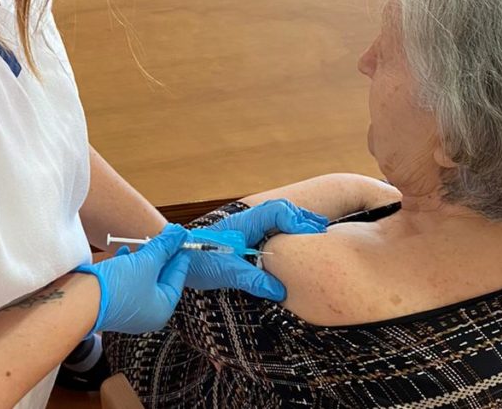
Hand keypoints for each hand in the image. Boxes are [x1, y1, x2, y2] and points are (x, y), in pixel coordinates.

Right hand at [74, 224, 189, 334]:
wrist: (82, 300)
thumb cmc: (119, 287)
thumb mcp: (147, 262)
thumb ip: (165, 246)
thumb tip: (180, 233)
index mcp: (162, 309)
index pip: (177, 278)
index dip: (179, 255)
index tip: (182, 239)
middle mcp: (148, 313)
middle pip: (160, 278)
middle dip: (160, 255)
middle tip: (164, 235)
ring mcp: (130, 308)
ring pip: (143, 278)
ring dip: (144, 258)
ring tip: (144, 241)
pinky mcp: (115, 301)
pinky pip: (128, 280)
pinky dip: (129, 265)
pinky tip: (125, 252)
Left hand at [184, 200, 327, 299]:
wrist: (178, 256)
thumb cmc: (198, 260)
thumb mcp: (226, 272)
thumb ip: (252, 280)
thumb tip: (279, 291)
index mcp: (245, 223)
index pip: (277, 211)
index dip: (296, 222)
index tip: (309, 236)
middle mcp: (249, 221)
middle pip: (282, 210)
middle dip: (303, 218)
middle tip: (322, 229)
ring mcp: (248, 227)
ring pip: (278, 215)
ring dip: (297, 220)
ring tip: (319, 228)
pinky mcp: (247, 237)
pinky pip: (272, 226)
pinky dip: (288, 228)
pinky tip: (298, 238)